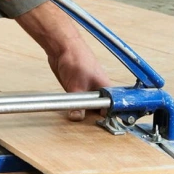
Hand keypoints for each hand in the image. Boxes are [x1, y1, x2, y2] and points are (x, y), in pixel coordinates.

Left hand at [16, 1, 112, 120]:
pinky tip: (70, 108)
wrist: (61, 46)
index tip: (106, 127)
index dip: (109, 117)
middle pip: (99, 109)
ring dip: (83, 111)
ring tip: (77, 116)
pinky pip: (79, 101)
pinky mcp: (77, 87)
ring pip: (88, 106)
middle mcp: (99, 89)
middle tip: (87, 127)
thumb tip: (77, 118)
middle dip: (93, 117)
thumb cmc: (76, 59)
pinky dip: (75, 105)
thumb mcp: (76, 86)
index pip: (112, 107)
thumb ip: (78, 104)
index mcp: (106, 87)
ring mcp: (88, 88)